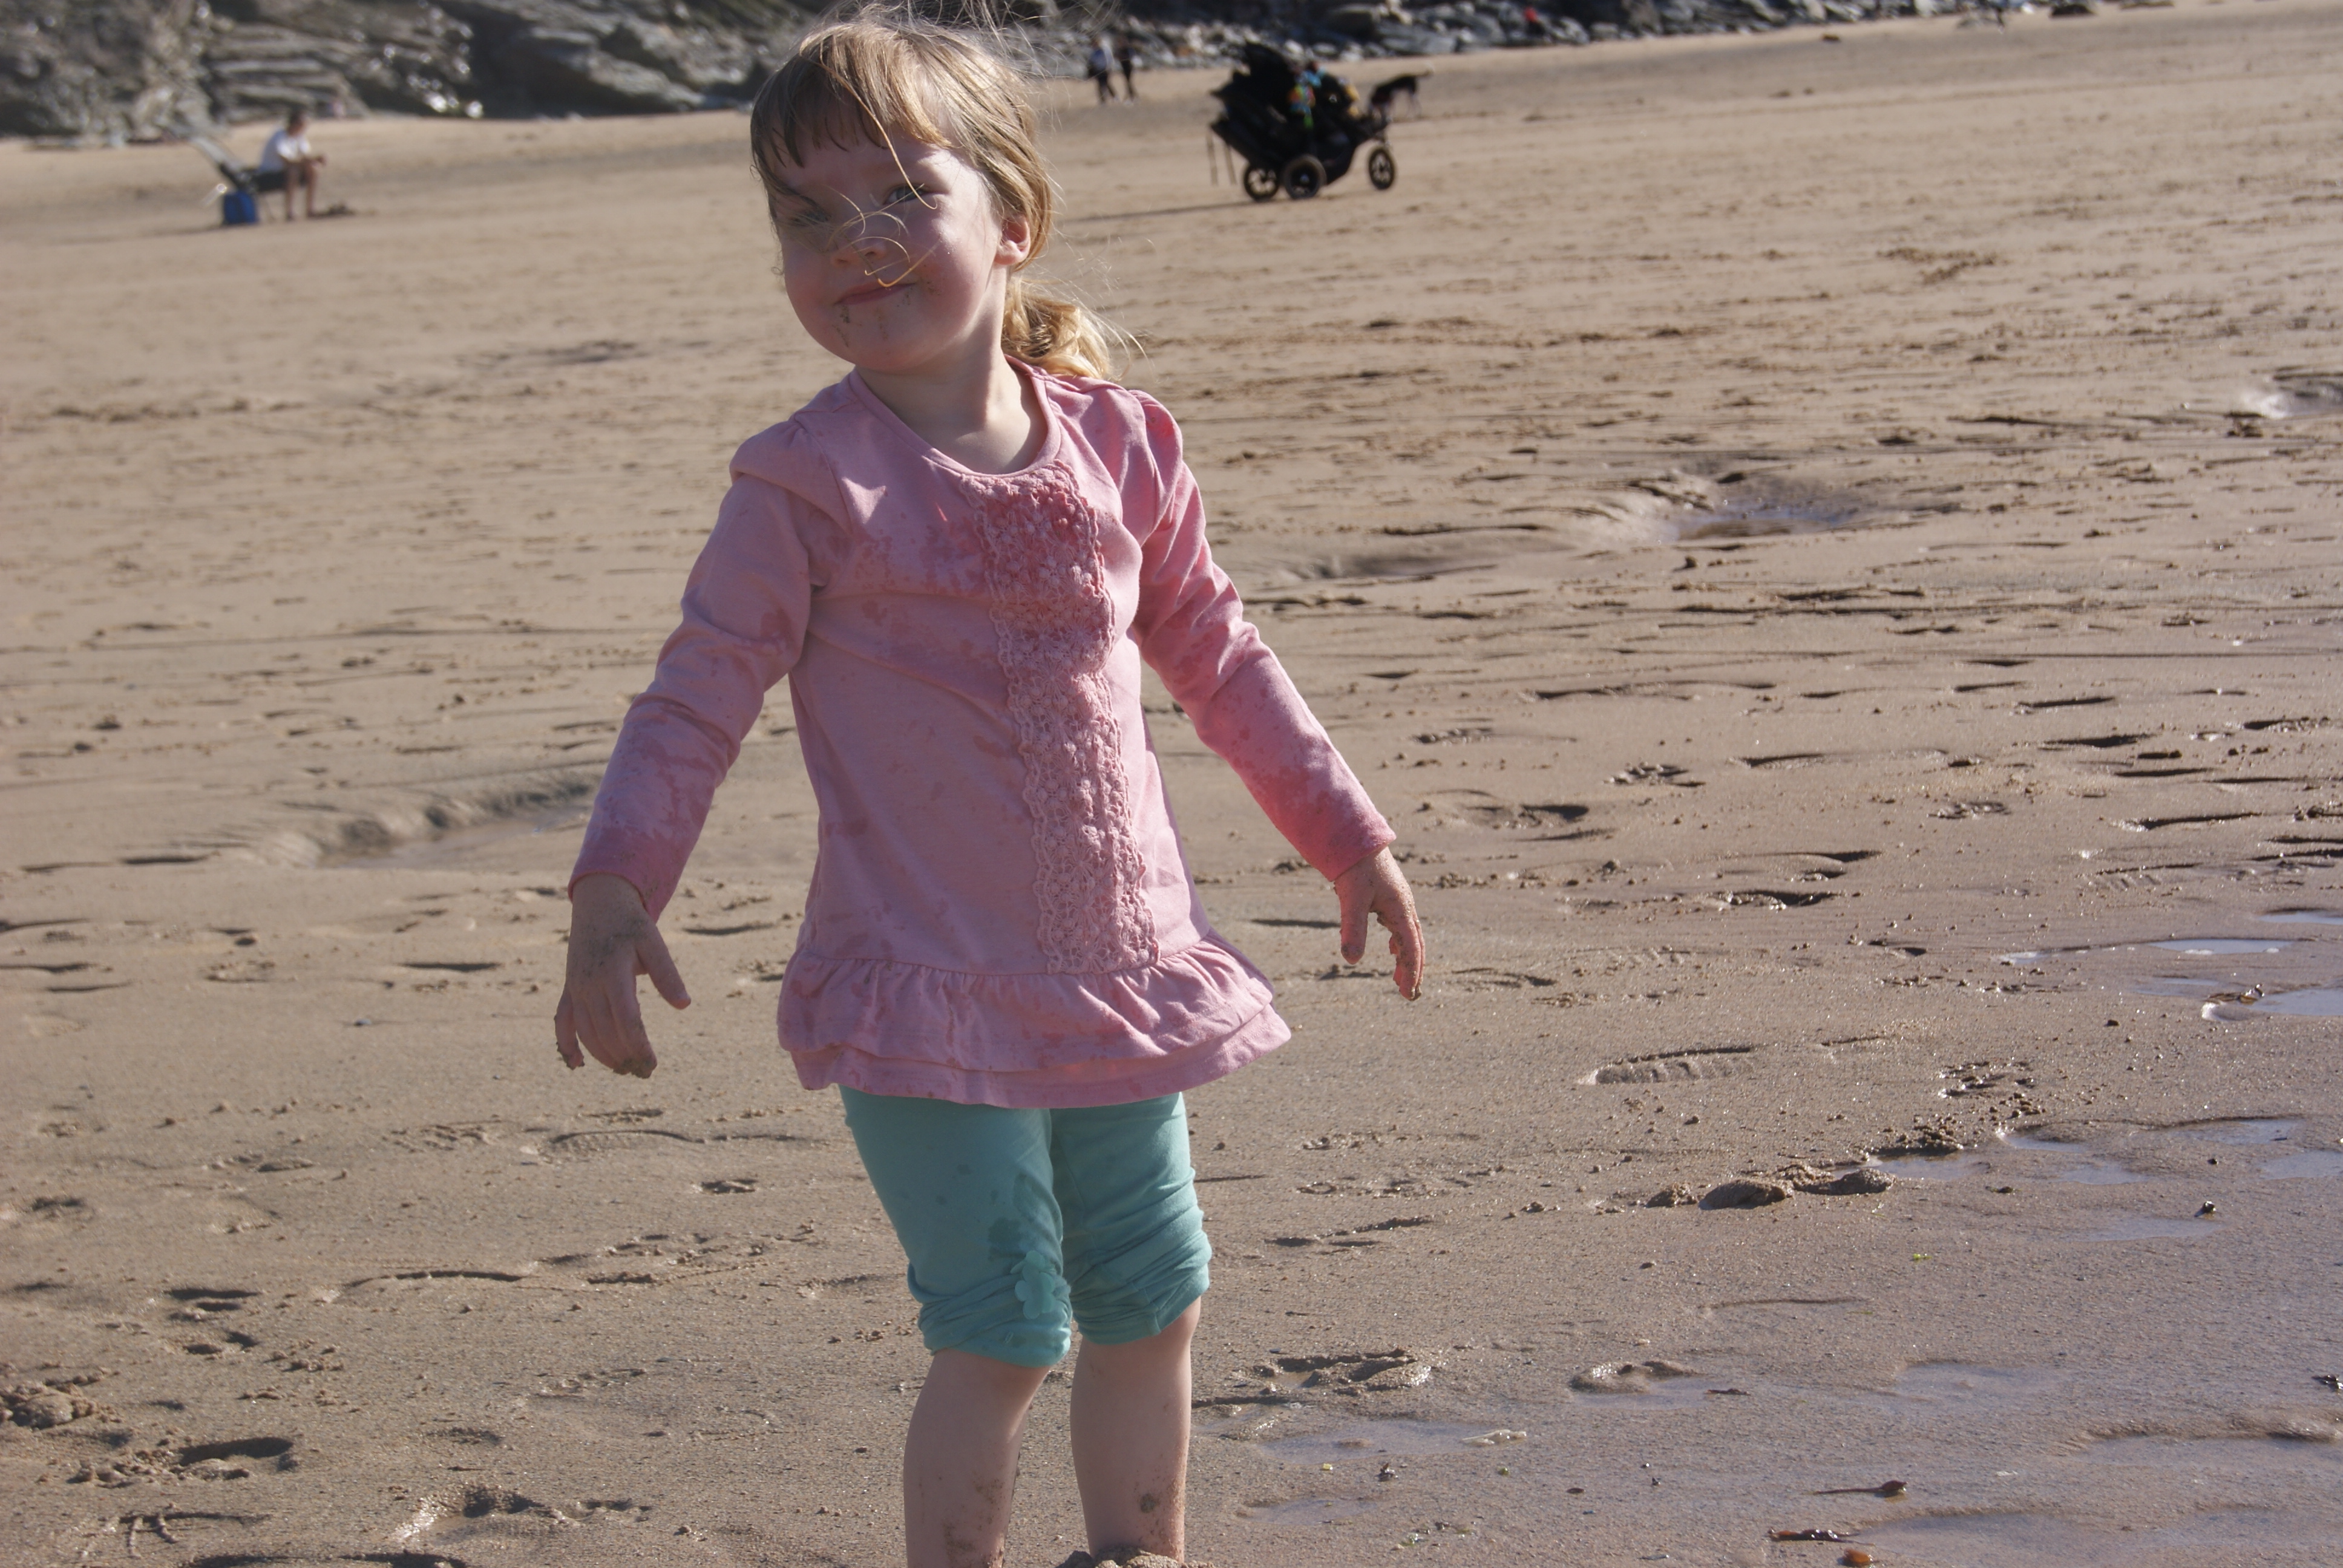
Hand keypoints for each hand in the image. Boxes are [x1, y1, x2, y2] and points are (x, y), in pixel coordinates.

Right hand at [555, 873, 688, 1077]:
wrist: (599, 904)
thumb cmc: (631, 925)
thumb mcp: (654, 943)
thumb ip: (668, 974)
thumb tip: (684, 1005)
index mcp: (613, 972)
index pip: (626, 1018)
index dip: (638, 1044)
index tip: (652, 1063)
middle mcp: (590, 983)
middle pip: (604, 1030)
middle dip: (624, 1055)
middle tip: (644, 1071)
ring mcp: (576, 987)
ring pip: (584, 1031)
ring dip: (602, 1055)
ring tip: (624, 1070)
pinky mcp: (569, 989)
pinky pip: (562, 1021)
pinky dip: (566, 1043)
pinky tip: (577, 1065)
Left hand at [1333, 846, 1423, 999]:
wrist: (1356, 838)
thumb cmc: (1355, 867)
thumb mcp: (1352, 900)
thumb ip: (1353, 929)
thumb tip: (1352, 960)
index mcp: (1401, 909)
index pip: (1411, 948)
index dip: (1411, 972)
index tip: (1408, 993)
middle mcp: (1405, 906)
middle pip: (1415, 944)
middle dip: (1413, 970)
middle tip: (1408, 993)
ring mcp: (1399, 901)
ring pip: (1409, 936)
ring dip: (1406, 958)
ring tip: (1399, 978)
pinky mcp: (1390, 896)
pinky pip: (1400, 925)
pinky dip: (1399, 942)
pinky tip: (1392, 949)